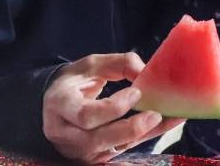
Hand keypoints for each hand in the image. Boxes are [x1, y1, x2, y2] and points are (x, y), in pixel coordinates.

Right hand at [43, 52, 185, 162]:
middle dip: (129, 129)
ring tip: (163, 119)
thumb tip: (145, 71)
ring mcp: (78, 150)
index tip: (136, 92)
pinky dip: (144, 139)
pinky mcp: (93, 158)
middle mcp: (65, 133)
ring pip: (111, 150)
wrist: (55, 104)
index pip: (85, 115)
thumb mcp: (90, 66)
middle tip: (155, 114)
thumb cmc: (74, 83)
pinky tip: (164, 127)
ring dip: (140, 136)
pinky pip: (122, 152)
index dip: (112, 108)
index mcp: (60, 105)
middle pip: (96, 140)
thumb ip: (118, 64)